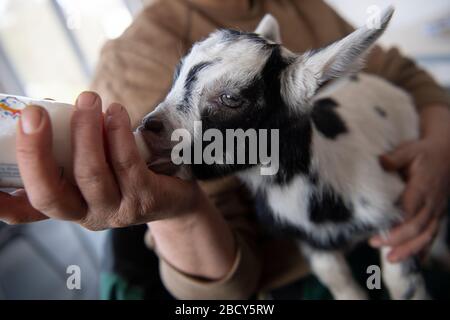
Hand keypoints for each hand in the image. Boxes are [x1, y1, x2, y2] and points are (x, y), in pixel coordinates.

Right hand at [1, 92, 202, 229]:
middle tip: (34, 114)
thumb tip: (44, 110)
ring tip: (87, 99)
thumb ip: (68, 150)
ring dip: (85, 132)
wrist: (173, 197)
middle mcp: (85, 215)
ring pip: (91, 175)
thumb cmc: (124, 174)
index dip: (2, 201)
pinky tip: (115, 112)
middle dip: (37, 152)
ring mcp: (116, 211)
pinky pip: (127, 165)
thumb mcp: (92, 166)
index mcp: (67, 206)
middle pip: (50, 194)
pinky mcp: (145, 199)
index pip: (27, 210)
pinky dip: (118, 135)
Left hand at [370, 105, 449, 261]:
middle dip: (397, 239)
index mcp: (423, 186)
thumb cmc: (423, 152)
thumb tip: (380, 161)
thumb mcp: (409, 150)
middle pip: (417, 226)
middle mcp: (432, 201)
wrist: (447, 153)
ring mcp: (437, 210)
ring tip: (391, 259)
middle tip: (375, 244)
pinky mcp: (437, 214)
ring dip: (410, 249)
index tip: (379, 230)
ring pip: (427, 234)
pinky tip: (415, 261)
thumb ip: (394, 158)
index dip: (396, 222)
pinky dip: (424, 249)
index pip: (411, 208)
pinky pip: (433, 235)